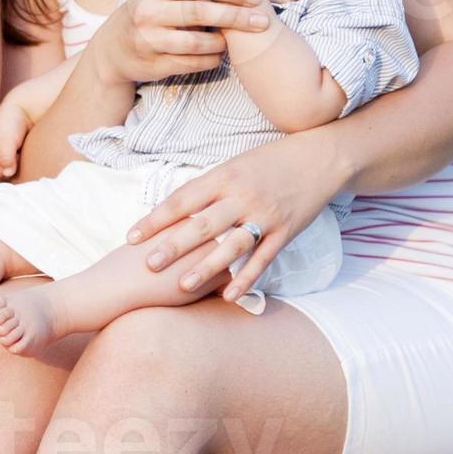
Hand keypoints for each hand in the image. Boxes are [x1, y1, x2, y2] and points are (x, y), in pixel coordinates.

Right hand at [0, 65, 71, 181]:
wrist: (25, 109)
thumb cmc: (12, 121)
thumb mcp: (6, 140)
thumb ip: (5, 158)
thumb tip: (7, 173)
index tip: (11, 163)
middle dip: (6, 173)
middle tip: (17, 162)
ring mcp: (0, 156)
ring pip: (4, 173)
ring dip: (13, 169)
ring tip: (21, 158)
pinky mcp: (11, 155)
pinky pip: (12, 168)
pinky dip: (18, 166)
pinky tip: (24, 157)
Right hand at [88, 0, 272, 85]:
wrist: (112, 49)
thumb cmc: (148, 16)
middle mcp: (150, 13)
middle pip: (201, 13)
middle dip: (235, 16)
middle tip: (261, 21)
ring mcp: (149, 40)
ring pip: (197, 42)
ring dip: (221, 43)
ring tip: (233, 42)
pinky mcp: (153, 64)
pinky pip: (191, 64)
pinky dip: (210, 60)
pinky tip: (219, 56)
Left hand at [124, 131, 352, 302]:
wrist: (320, 157)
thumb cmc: (270, 161)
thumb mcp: (234, 166)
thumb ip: (207, 188)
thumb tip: (173, 209)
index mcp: (224, 176)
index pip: (182, 200)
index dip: (155, 219)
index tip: (132, 236)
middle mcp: (242, 196)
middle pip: (202, 224)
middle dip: (174, 246)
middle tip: (149, 264)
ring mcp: (265, 215)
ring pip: (231, 246)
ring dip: (207, 267)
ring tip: (183, 285)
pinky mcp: (286, 231)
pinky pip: (263, 259)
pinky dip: (247, 279)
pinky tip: (229, 295)